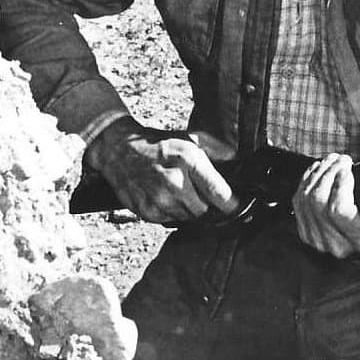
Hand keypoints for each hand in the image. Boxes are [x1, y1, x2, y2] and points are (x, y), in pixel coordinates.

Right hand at [87, 119, 238, 224]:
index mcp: (189, 161)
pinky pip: (171, 221)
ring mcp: (159, 200)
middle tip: (200, 193)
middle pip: (205, 211)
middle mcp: (174, 183)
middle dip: (207, 205)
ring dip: (189, 209)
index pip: (219, 193)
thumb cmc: (159, 143)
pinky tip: (165, 196)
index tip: (238, 207)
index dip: (233, 204)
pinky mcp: (147, 212)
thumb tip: (240, 163)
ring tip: (179, 191)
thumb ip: (220, 150)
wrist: (118, 149)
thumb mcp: (192, 138)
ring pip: (189, 218)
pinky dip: (172, 212)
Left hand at [293, 153, 359, 257]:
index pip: (339, 210)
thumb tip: (356, 172)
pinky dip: (307, 180)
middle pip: (318, 202)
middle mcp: (340, 247)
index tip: (347, 168)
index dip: (340, 183)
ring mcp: (320, 241)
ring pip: (306, 199)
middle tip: (341, 158)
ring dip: (319, 173)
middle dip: (328, 172)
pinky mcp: (306, 233)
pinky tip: (318, 169)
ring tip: (332, 160)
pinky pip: (298, 201)